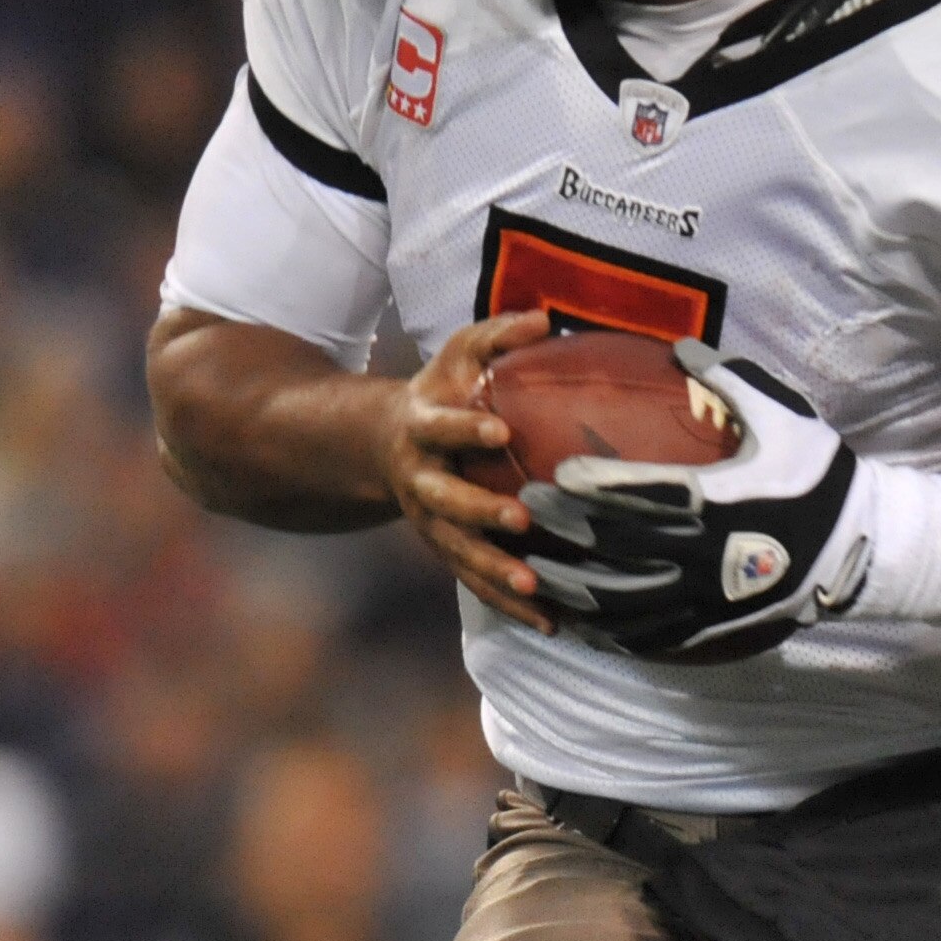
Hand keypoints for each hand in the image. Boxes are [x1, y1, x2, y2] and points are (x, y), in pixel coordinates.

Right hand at [378, 311, 557, 629]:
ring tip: (536, 587)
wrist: (388, 442)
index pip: (442, 429)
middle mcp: (421, 482)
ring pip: (460, 554)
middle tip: (521, 519)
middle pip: (446, 503)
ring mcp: (431, 523)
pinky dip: (511, 605)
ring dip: (496, 574)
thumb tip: (545, 317)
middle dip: (480, 513)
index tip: (501, 431)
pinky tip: (552, 623)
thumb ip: (497, 335)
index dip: (467, 430)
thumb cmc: (441, 390)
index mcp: (421, 430)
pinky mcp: (448, 551)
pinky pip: (478, 583)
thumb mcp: (459, 354)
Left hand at [523, 342, 861, 658]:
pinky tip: (580, 623)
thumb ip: (728, 380)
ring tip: (537, 574)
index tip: (556, 477)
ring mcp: (710, 598)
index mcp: (722, 500)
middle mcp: (708, 555)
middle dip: (567, 534)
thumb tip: (678, 345)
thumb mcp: (782, 414)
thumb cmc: (816, 473)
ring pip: (626, 603)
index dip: (595, 488)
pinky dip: (611, 633)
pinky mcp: (714, 627)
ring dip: (575, 589)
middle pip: (620, 550)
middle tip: (526, 516)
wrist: (860, 544)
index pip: (645, 495)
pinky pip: (652, 637)